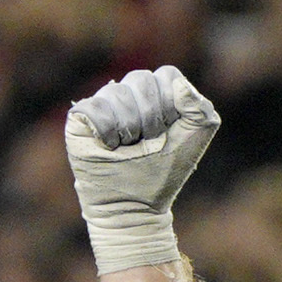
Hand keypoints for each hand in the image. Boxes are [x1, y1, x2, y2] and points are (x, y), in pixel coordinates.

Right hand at [63, 65, 221, 275]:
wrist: (134, 206)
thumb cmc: (163, 174)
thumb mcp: (193, 141)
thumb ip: (199, 109)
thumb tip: (180, 85)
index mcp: (158, 95)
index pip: (166, 75)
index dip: (170, 104)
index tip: (169, 132)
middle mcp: (130, 94)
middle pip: (141, 79)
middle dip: (151, 118)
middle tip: (148, 143)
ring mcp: (104, 103)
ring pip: (117, 92)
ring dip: (129, 128)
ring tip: (128, 148)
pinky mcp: (81, 117)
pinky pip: (93, 106)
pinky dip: (106, 131)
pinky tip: (109, 147)